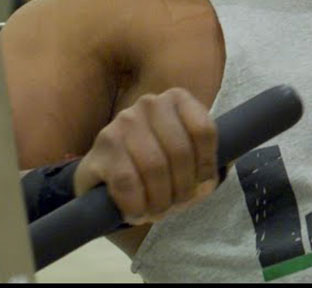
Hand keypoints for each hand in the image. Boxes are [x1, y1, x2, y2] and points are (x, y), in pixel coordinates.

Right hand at [73, 88, 218, 224]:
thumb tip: (207, 184)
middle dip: (183, 188)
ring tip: (157, 210)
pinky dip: (136, 205)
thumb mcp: (191, 161)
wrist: (109, 175)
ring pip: (154, 167)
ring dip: (160, 200)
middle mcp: (149, 103)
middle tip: (177, 204)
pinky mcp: (102, 147)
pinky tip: (136, 212)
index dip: (207, 166)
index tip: (202, 183)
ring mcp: (122, 122)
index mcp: (177, 100)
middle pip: (180, 152)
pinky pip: (126, 181)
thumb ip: (208, 168)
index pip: (203, 131)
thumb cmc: (160, 166)